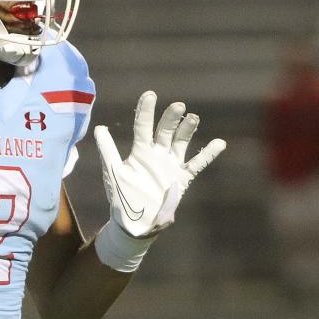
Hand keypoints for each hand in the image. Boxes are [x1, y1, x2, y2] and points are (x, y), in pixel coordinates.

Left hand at [94, 91, 225, 237]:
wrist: (135, 223)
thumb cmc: (122, 197)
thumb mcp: (113, 173)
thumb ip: (108, 151)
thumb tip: (98, 128)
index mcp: (139, 151)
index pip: (142, 126)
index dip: (146, 111)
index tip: (150, 94)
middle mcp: (156, 154)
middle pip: (165, 130)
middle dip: (171, 118)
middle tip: (178, 106)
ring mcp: (170, 165)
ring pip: (181, 142)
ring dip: (187, 130)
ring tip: (193, 118)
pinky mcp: (182, 179)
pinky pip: (197, 164)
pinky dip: (208, 154)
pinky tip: (220, 143)